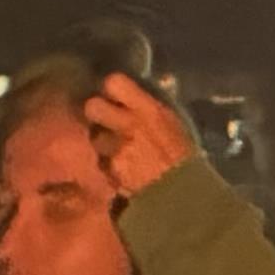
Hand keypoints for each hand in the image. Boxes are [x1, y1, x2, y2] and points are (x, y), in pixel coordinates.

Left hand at [86, 71, 201, 199]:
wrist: (181, 193)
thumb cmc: (181, 155)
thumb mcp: (171, 122)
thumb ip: (149, 106)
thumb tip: (140, 91)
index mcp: (147, 108)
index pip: (114, 82)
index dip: (110, 88)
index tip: (113, 96)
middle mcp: (128, 123)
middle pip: (92, 107)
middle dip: (96, 114)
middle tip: (105, 121)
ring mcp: (117, 147)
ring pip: (95, 137)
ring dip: (103, 144)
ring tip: (120, 151)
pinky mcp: (111, 169)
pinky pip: (102, 162)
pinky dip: (108, 166)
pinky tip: (123, 170)